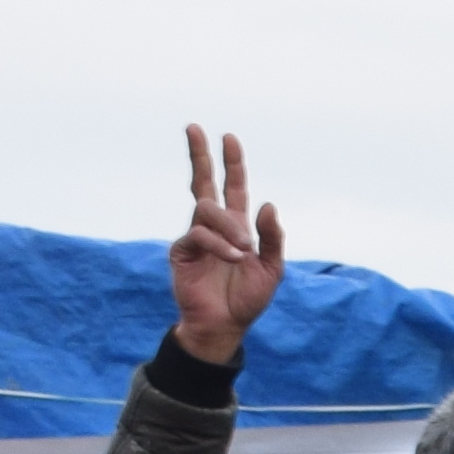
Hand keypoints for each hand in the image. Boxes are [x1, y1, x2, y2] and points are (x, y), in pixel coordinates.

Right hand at [168, 124, 282, 363]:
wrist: (225, 326)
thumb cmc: (247, 299)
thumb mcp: (272, 268)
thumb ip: (272, 237)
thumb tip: (268, 204)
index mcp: (236, 226)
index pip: (233, 187)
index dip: (231, 163)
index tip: (228, 137)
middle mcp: (214, 226)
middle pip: (203, 182)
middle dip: (200, 155)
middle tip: (194, 127)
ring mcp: (196, 236)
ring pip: (207, 209)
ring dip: (229, 227)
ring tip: (243, 251)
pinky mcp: (181, 251)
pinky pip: (199, 235)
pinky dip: (219, 244)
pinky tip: (233, 258)